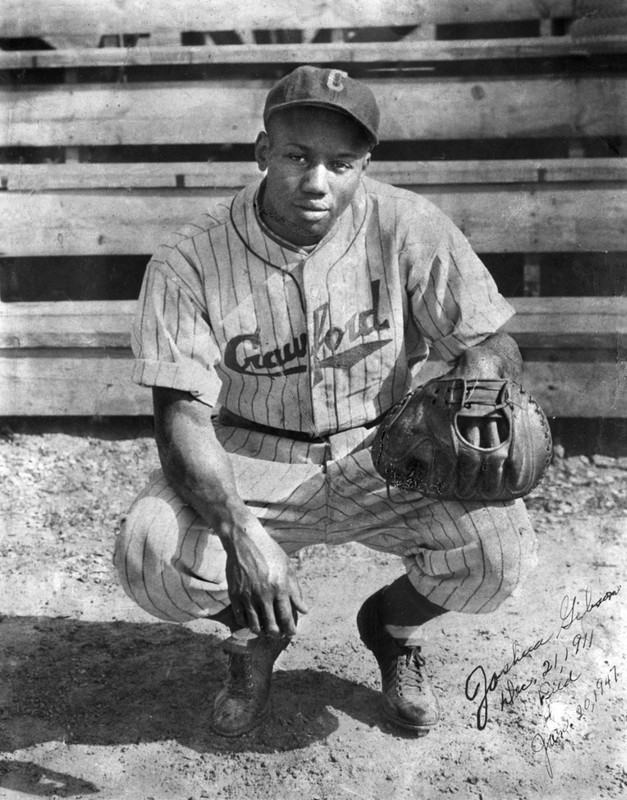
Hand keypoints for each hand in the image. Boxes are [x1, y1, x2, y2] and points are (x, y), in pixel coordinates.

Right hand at [223, 515, 307, 637]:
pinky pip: (240, 618)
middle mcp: (264, 594)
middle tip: (279, 634)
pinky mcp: (235, 595)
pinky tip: (252, 622)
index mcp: (280, 588)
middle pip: (271, 626)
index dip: (290, 630)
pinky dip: (247, 624)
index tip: (292, 633)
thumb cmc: (269, 552)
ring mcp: (248, 596)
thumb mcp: (287, 568)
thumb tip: (304, 610)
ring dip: (262, 632)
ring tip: (265, 631)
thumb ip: (295, 591)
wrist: (245, 540)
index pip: (286, 617)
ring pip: (255, 625)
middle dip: (277, 634)